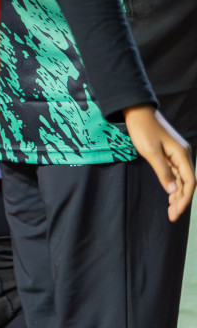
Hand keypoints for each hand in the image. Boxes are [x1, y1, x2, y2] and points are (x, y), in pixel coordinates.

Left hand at [125, 104, 194, 220]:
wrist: (138, 111)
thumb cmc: (143, 129)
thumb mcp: (150, 152)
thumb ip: (163, 172)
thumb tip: (173, 191)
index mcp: (182, 155)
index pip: (189, 182)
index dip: (184, 198)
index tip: (175, 212)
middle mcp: (183, 155)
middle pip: (187, 182)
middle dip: (181, 200)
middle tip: (171, 216)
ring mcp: (177, 154)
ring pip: (181, 178)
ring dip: (177, 194)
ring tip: (171, 209)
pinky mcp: (169, 153)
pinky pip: (175, 172)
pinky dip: (173, 184)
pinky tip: (169, 194)